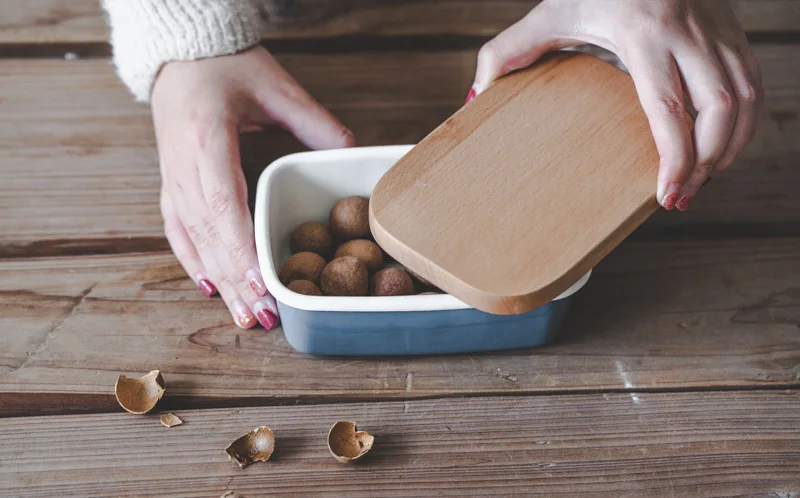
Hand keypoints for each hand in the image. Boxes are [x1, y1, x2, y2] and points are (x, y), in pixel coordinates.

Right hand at [151, 46, 354, 328]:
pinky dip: (194, 263)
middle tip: (265, 318)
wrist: (179, 55)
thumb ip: (314, 121)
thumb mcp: (276, 85)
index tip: (261, 283)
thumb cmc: (226, 66)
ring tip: (245, 318)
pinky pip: (178, 232)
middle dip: (236, 281)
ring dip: (219, 282)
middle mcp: (182, 166)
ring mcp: (171, 179)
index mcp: (206, 139)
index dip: (239, 249)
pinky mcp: (170, 185)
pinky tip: (210, 289)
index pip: (222, 204)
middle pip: (209, 234)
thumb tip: (352, 152)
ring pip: (193, 240)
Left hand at [468, 0, 762, 210]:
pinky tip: (722, 147)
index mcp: (643, 32)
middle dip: (707, 164)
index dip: (675, 158)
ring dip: (730, 148)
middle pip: (721, 110)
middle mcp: (689, 32)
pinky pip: (753, 84)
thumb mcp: (547, 13)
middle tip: (680, 199)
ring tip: (701, 181)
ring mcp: (716, 30)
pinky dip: (745, 123)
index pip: (668, 107)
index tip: (667, 195)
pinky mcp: (731, 30)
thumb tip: (475, 99)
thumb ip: (506, 53)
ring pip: (746, 100)